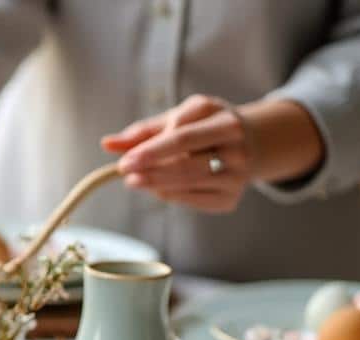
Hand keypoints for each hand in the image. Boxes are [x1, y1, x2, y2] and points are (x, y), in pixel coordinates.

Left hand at [101, 94, 253, 213]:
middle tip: (126, 175)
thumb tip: (107, 144)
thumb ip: (144, 131)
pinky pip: (191, 201)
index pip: (182, 138)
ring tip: (135, 181)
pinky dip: (170, 195)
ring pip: (187, 185)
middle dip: (151, 172)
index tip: (124, 161)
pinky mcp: (230, 200)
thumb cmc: (205, 126)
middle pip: (186, 165)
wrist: (251, 143)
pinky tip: (158, 188)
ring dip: (155, 185)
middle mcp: (238, 150)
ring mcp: (238, 177)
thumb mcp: (180, 117)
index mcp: (226, 122)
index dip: (150, 151)